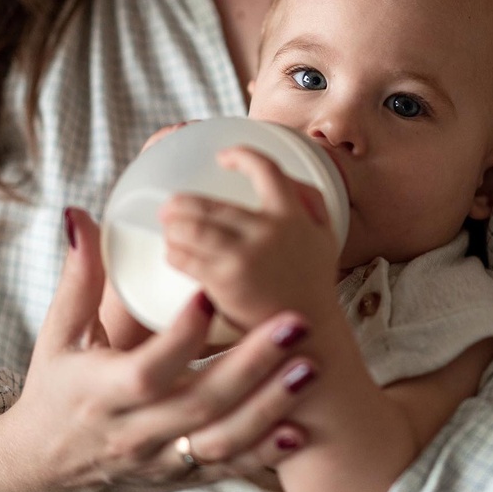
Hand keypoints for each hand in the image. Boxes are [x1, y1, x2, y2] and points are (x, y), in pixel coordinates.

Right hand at [0, 208, 316, 491]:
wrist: (44, 466)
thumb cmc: (56, 388)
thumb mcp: (59, 334)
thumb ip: (79, 277)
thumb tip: (80, 216)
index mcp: (103, 392)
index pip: (147, 369)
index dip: (180, 336)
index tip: (210, 295)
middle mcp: (134, 432)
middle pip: (199, 402)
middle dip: (251, 365)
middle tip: (295, 322)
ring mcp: (161, 459)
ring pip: (220, 440)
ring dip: (268, 407)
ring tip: (308, 369)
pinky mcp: (180, 477)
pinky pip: (227, 468)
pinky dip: (263, 453)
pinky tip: (298, 430)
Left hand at [160, 147, 341, 330]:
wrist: (309, 335)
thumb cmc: (313, 283)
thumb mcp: (324, 234)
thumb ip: (308, 200)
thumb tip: (280, 175)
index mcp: (294, 214)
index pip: (266, 168)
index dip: (241, 156)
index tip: (223, 158)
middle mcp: (270, 230)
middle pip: (211, 204)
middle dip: (182, 202)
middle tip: (169, 205)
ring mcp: (246, 256)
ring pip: (193, 228)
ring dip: (173, 226)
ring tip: (168, 227)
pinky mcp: (226, 282)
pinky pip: (187, 259)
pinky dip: (174, 253)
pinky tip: (172, 253)